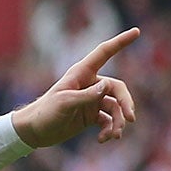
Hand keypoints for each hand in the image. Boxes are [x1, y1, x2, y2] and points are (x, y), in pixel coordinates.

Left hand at [10, 28, 140, 148]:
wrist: (33, 132)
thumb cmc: (45, 113)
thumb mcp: (64, 103)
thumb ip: (86, 95)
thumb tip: (107, 86)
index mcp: (81, 74)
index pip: (104, 53)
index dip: (120, 42)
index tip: (137, 31)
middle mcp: (90, 84)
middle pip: (117, 89)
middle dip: (125, 103)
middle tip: (130, 119)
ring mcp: (91, 100)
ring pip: (115, 107)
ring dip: (117, 122)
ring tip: (114, 136)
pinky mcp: (91, 115)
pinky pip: (108, 120)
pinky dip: (109, 130)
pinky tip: (102, 140)